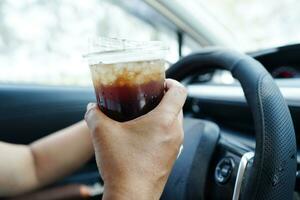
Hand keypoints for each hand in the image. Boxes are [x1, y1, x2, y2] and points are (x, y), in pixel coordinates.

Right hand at [85, 79, 186, 199]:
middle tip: (146, 97)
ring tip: (142, 116)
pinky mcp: (171, 158)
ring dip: (162, 115)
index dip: (171, 82)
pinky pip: (170, 136)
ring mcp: (175, 147)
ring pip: (175, 122)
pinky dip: (161, 130)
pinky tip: (141, 136)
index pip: (180, 91)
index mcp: (164, 121)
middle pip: (177, 106)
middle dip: (163, 98)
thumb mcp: (101, 133)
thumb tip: (92, 108)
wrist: (131, 197)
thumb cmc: (122, 166)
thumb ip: (94, 114)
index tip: (159, 82)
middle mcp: (175, 133)